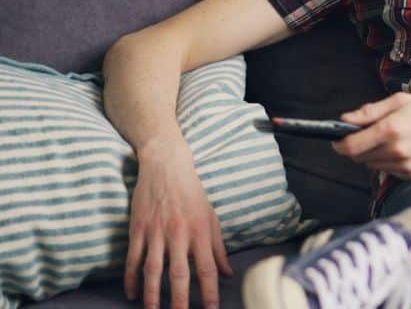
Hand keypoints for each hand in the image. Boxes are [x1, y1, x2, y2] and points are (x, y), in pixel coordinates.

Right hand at [124, 146, 232, 308]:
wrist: (166, 166)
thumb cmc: (193, 193)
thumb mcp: (212, 217)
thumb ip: (218, 248)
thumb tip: (228, 273)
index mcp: (201, 232)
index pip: (208, 269)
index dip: (210, 292)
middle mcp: (180, 234)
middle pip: (179, 274)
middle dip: (181, 300)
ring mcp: (156, 233)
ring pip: (153, 270)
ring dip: (153, 295)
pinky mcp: (138, 229)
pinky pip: (133, 259)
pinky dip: (131, 278)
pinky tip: (132, 294)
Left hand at [334, 93, 410, 178]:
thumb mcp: (403, 101)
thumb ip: (371, 111)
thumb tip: (345, 119)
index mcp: (390, 129)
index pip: (350, 146)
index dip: (339, 143)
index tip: (338, 139)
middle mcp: (395, 151)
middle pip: (359, 158)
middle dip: (358, 147)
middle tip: (369, 134)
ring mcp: (404, 166)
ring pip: (372, 166)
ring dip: (373, 155)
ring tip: (391, 140)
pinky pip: (388, 172)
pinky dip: (388, 162)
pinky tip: (403, 149)